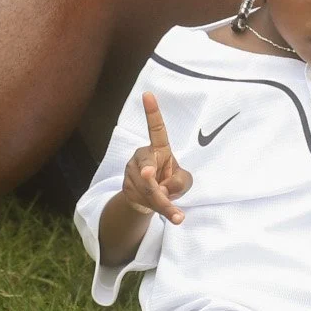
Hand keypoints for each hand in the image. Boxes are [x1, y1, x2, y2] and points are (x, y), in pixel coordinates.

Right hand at [120, 92, 192, 225]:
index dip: (152, 112)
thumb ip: (181, 181)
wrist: (149, 202)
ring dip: (162, 202)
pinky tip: (173, 216)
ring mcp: (132, 172)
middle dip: (149, 176)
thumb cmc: (169, 183)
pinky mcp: (126, 187)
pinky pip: (143, 200)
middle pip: (146, 166)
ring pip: (146, 189)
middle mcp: (143, 157)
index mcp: (159, 149)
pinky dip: (159, 210)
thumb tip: (164, 188)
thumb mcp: (184, 181)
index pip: (156, 128)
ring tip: (174, 210)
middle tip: (153, 181)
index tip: (147, 94)